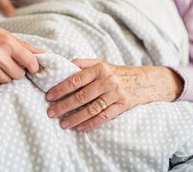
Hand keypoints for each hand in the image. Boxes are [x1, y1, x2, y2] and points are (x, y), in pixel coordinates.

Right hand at [0, 19, 42, 83]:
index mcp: (7, 43)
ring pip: (9, 80)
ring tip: (0, 64)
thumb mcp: (8, 35)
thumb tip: (45, 54)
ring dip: (7, 75)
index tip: (32, 67)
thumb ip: (26, 47)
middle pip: (20, 74)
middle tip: (11, 62)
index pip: (30, 62)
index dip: (34, 66)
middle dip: (19, 70)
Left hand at [45, 59, 182, 131]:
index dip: (61, 88)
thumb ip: (82, 64)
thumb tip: (61, 65)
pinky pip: (104, 117)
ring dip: (75, 117)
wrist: (143, 81)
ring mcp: (115, 94)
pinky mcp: (122, 106)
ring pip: (92, 109)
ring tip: (63, 124)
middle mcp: (107, 81)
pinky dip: (91, 124)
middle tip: (51, 112)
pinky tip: (79, 127)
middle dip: (64, 105)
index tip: (49, 96)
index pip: (76, 79)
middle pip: (82, 96)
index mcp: (100, 68)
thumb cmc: (116, 72)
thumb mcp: (101, 63)